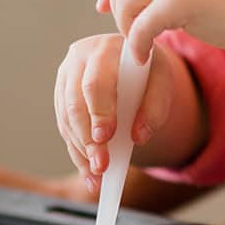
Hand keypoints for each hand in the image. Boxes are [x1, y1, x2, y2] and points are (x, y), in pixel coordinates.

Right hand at [54, 34, 184, 183]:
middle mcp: (79, 59)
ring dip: (81, 151)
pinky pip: (65, 128)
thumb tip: (139, 137)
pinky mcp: (61, 96)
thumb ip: (156, 105)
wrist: (133, 59)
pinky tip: (89, 173)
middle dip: (88, 138)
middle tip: (101, 165)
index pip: (96, 82)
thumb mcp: (162, 80)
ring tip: (97, 176)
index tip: (105, 137)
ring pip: (66, 119)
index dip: (99, 111)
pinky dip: (77, 153)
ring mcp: (66, 77)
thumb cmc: (149, 70)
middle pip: (75, 104)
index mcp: (105, 48)